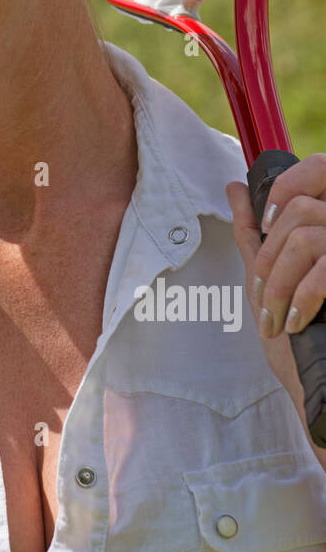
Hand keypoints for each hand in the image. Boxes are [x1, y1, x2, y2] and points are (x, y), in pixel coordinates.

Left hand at [226, 153, 325, 338]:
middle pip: (301, 209)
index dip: (287, 188)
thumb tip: (235, 188)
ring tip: (277, 317)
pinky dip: (300, 298)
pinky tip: (296, 322)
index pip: (320, 167)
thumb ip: (255, 232)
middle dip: (270, 257)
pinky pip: (324, 268)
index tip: (267, 226)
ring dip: (279, 283)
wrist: (325, 385)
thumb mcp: (270, 278)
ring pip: (305, 238)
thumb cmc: (302, 338)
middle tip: (266, 296)